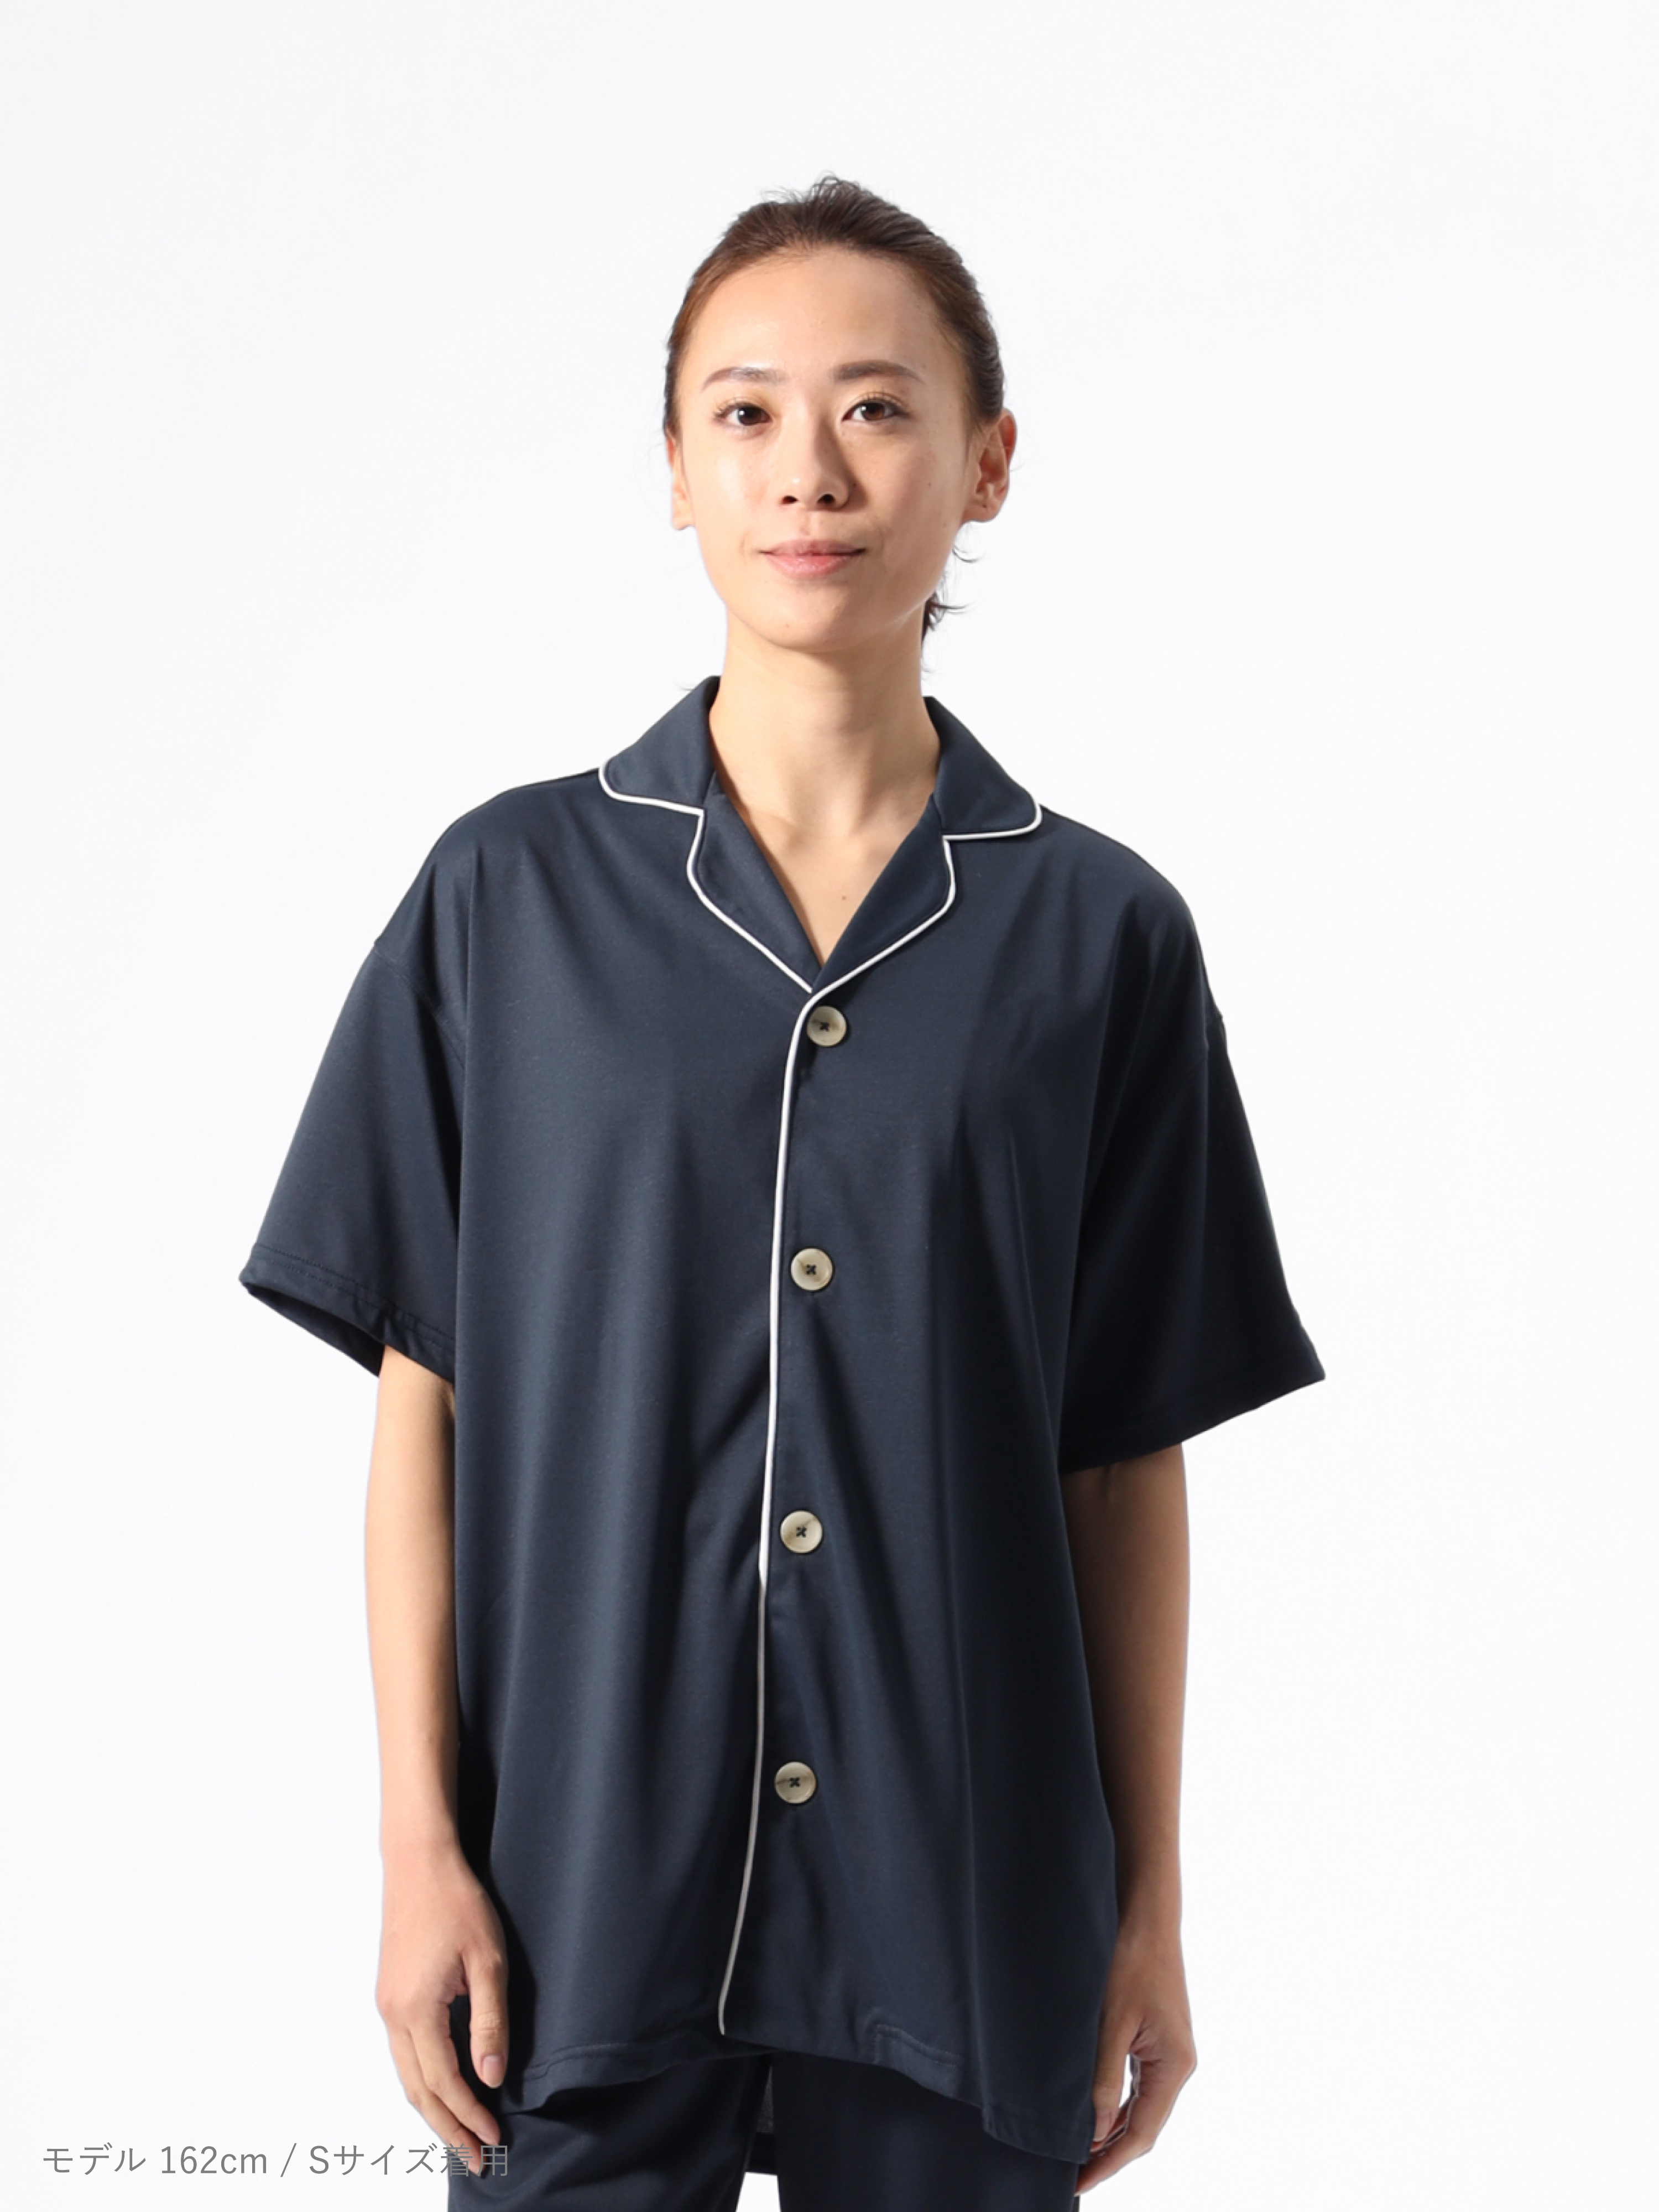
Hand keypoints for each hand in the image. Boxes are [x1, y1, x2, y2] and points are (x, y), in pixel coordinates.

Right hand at [375, 1840, 508, 2176]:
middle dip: (447, 2128)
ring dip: (432, 2108)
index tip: (495, 2138)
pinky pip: (402, 2053)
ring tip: (459, 2135)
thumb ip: (489, 2021)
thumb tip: (491, 2076)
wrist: (418, 1862)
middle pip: (417, 2091)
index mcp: (416, 2010)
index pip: (445, 2082)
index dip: (469, 2115)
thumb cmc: (457, 1903)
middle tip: (477, 2157)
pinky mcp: (389, 1994)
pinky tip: (441, 2089)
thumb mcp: (488, 1960)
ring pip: (405, 2076)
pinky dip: (422, 2081)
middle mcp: (393, 2014)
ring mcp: (386, 2005)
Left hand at [1075, 1913, 1196, 2189]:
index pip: (1141, 2133)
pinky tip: (1093, 2115)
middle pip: (1144, 2126)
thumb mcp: (1110, 2024)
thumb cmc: (1129, 1961)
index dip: (1110, 2162)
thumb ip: (1103, 2081)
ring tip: (1077, 2152)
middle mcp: (1177, 2065)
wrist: (1146, 1914)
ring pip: (1140, 2107)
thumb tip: (1093, 2133)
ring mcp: (1169, 2052)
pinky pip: (1137, 2084)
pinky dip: (1116, 2104)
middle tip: (1073, 2174)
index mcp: (1173, 2066)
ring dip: (1112, 2131)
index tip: (1080, 2182)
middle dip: (1109, 2153)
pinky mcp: (1157, 2039)